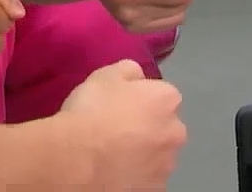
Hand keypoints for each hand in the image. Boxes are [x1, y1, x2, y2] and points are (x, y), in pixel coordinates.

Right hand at [57, 60, 185, 188]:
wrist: (76, 159)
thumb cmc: (92, 111)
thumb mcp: (105, 75)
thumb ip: (128, 71)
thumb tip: (137, 76)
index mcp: (168, 100)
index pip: (161, 96)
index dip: (140, 102)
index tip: (119, 109)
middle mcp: (176, 133)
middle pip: (164, 128)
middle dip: (147, 130)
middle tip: (116, 134)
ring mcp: (166, 166)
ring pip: (157, 157)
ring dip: (143, 156)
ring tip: (111, 158)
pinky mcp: (154, 190)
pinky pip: (146, 180)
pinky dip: (135, 178)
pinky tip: (114, 176)